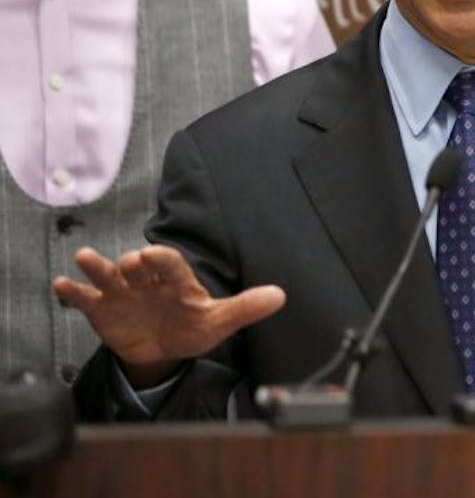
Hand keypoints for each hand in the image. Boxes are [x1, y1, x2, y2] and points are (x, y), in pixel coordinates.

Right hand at [53, 245, 284, 387]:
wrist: (164, 350)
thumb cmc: (191, 327)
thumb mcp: (218, 321)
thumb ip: (245, 308)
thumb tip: (280, 296)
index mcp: (176, 280)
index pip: (170, 263)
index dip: (161, 259)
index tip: (151, 256)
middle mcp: (147, 281)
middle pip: (137, 267)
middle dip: (131, 264)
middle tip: (128, 264)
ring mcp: (122, 293)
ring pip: (107, 276)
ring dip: (96, 267)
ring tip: (84, 258)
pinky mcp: (102, 309)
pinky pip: (85, 298)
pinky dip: (72, 292)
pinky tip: (61, 286)